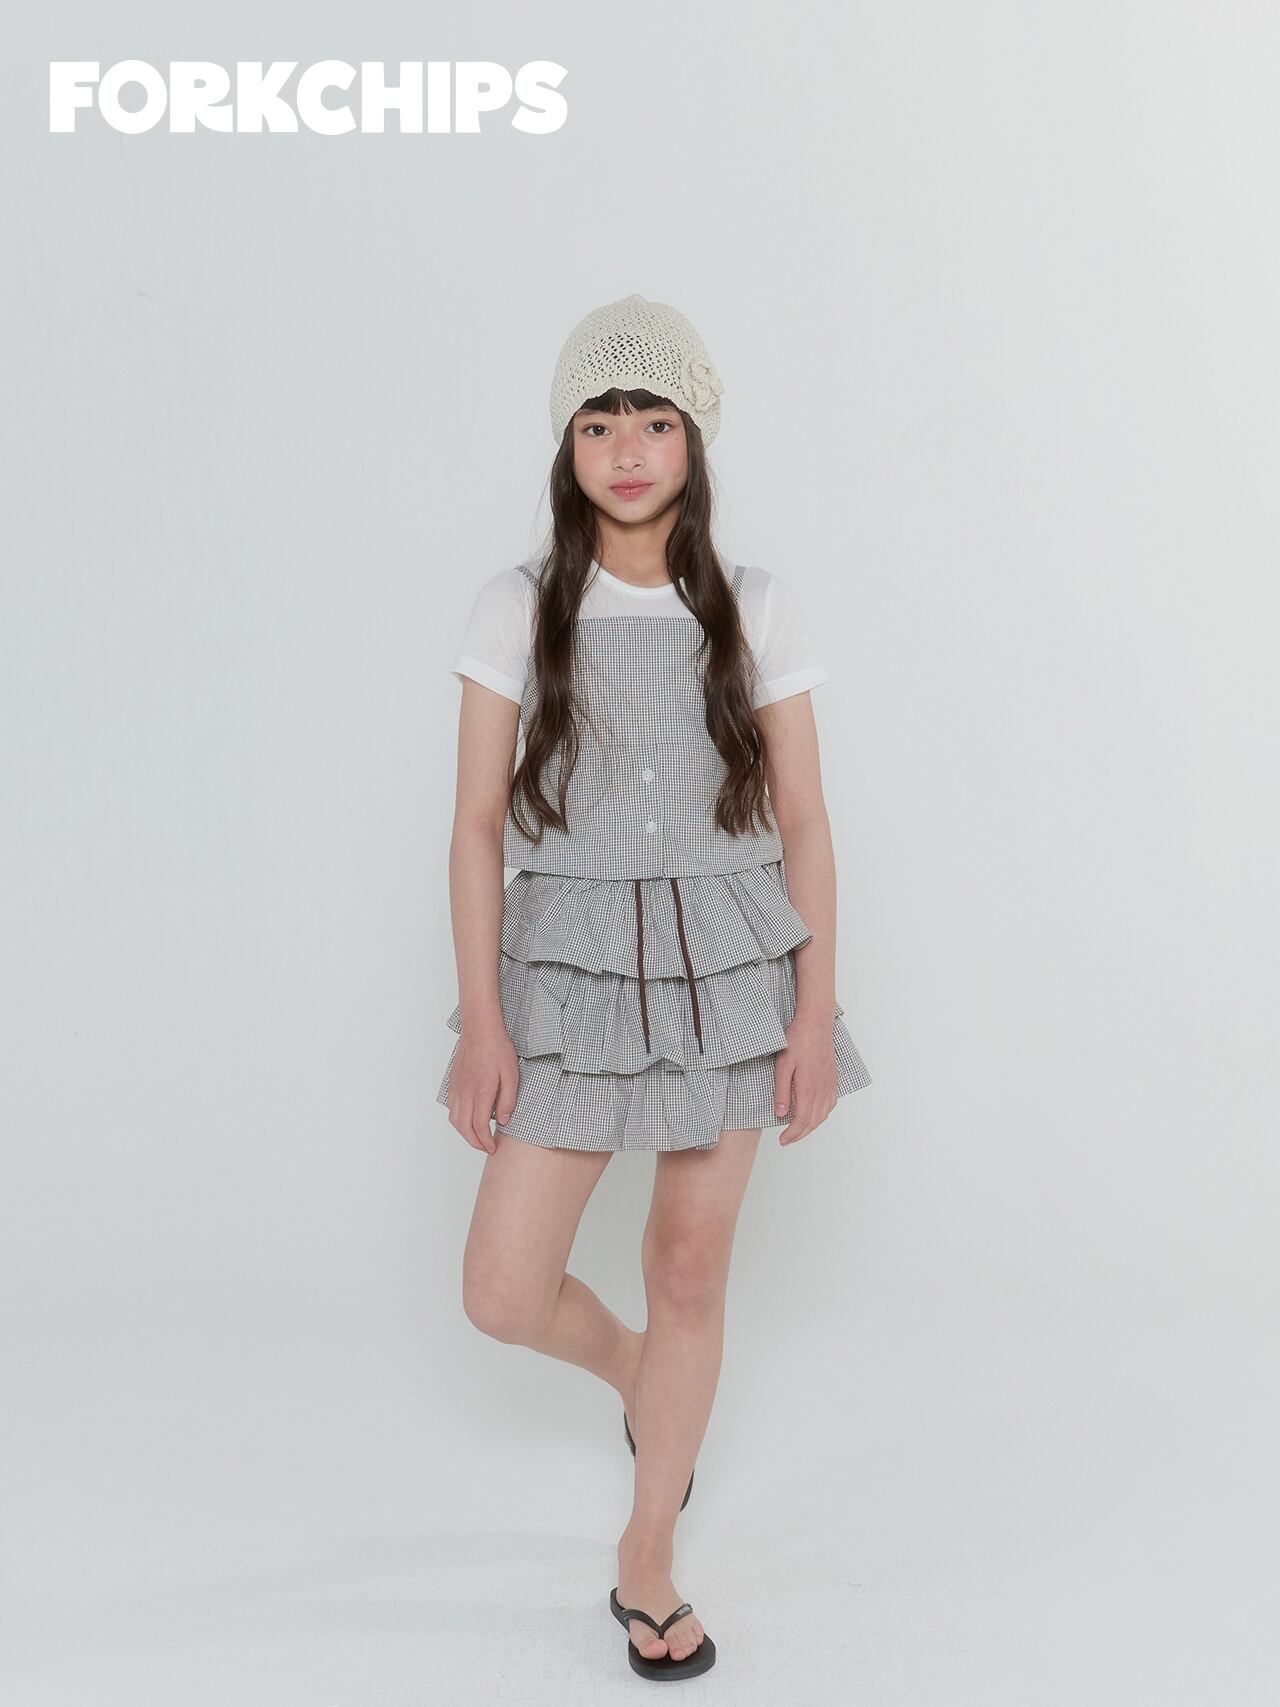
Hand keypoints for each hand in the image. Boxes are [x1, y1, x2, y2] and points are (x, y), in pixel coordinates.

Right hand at [446, 1020, 519, 1153]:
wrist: (480, 1029)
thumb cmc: (497, 1049)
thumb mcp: (512, 1075)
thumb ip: (508, 1100)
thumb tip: (503, 1121)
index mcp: (481, 1092)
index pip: (479, 1126)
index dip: (486, 1141)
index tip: (493, 1147)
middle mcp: (465, 1093)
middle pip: (464, 1128)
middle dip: (475, 1142)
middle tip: (486, 1147)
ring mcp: (457, 1088)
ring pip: (455, 1120)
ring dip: (465, 1133)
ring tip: (478, 1137)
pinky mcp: (453, 1083)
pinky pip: (451, 1108)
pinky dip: (458, 1120)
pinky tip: (469, 1118)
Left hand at [773, 1012, 838, 1145]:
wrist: (816, 1023)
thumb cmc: (798, 1039)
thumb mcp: (782, 1064)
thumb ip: (781, 1090)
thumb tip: (780, 1113)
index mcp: (809, 1087)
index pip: (802, 1120)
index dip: (792, 1134)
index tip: (782, 1140)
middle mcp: (822, 1089)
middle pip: (813, 1121)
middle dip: (800, 1134)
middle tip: (787, 1140)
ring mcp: (829, 1084)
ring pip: (823, 1114)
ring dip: (811, 1127)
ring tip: (798, 1131)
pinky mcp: (832, 1079)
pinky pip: (830, 1104)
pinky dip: (821, 1115)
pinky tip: (814, 1114)